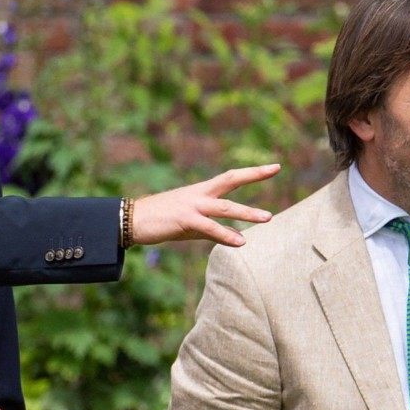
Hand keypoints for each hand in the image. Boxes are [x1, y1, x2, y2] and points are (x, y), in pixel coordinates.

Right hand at [131, 164, 279, 246]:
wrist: (133, 220)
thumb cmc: (161, 220)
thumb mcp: (190, 224)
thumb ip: (212, 229)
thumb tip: (233, 238)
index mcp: (201, 191)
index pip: (230, 177)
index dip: (252, 172)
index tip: (273, 167)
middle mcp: (199, 194)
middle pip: (230, 179)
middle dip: (253, 174)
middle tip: (276, 168)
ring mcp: (192, 206)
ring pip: (225, 207)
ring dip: (247, 212)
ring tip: (268, 217)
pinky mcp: (184, 220)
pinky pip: (209, 228)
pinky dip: (226, 235)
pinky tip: (240, 242)